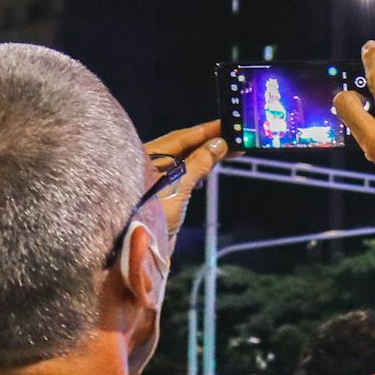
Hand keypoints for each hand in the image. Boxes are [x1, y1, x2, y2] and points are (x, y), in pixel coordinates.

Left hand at [140, 120, 229, 244]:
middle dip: (208, 142)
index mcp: (147, 157)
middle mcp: (148, 165)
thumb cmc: (152, 214)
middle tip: (234, 136)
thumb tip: (219, 144)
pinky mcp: (160, 196)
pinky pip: (181, 176)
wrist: (139, 250)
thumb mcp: (178, 186)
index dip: (205, 131)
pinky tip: (207, 171)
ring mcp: (154, 181)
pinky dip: (196, 171)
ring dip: (204, 156)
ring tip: (227, 151)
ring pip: (183, 162)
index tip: (227, 124)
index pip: (181, 137)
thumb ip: (198, 162)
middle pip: (182, 148)